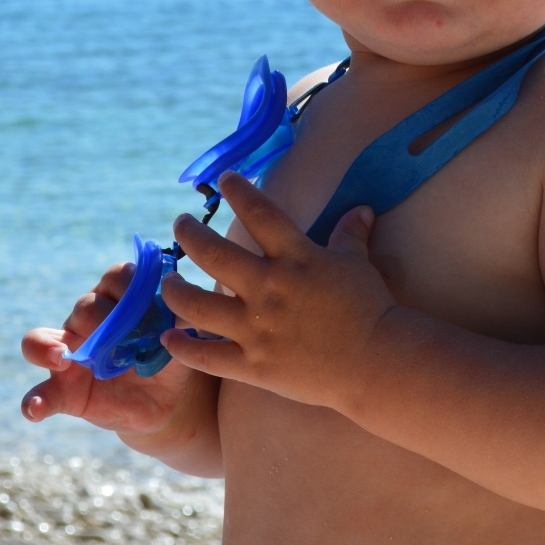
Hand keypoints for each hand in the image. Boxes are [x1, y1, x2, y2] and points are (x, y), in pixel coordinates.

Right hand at [20, 262, 202, 445]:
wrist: (165, 402)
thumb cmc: (169, 356)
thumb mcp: (182, 337)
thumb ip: (181, 320)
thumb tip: (183, 309)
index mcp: (116, 299)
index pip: (116, 277)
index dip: (130, 284)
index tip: (146, 300)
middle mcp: (86, 321)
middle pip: (84, 307)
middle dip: (102, 318)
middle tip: (123, 339)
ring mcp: (69, 356)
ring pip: (40, 340)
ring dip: (47, 347)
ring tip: (63, 359)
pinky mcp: (64, 392)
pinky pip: (40, 394)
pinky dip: (34, 401)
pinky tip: (35, 409)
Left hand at [159, 171, 396, 412]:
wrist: (377, 362)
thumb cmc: (370, 308)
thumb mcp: (358, 264)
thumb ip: (350, 235)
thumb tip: (362, 209)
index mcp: (295, 258)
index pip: (259, 213)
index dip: (239, 191)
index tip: (225, 178)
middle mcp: (269, 288)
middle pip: (213, 254)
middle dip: (188, 235)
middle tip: (179, 225)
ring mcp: (257, 328)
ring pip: (197, 305)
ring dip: (174, 290)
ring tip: (167, 281)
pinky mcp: (253, 366)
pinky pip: (207, 356)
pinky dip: (182, 348)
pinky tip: (168, 339)